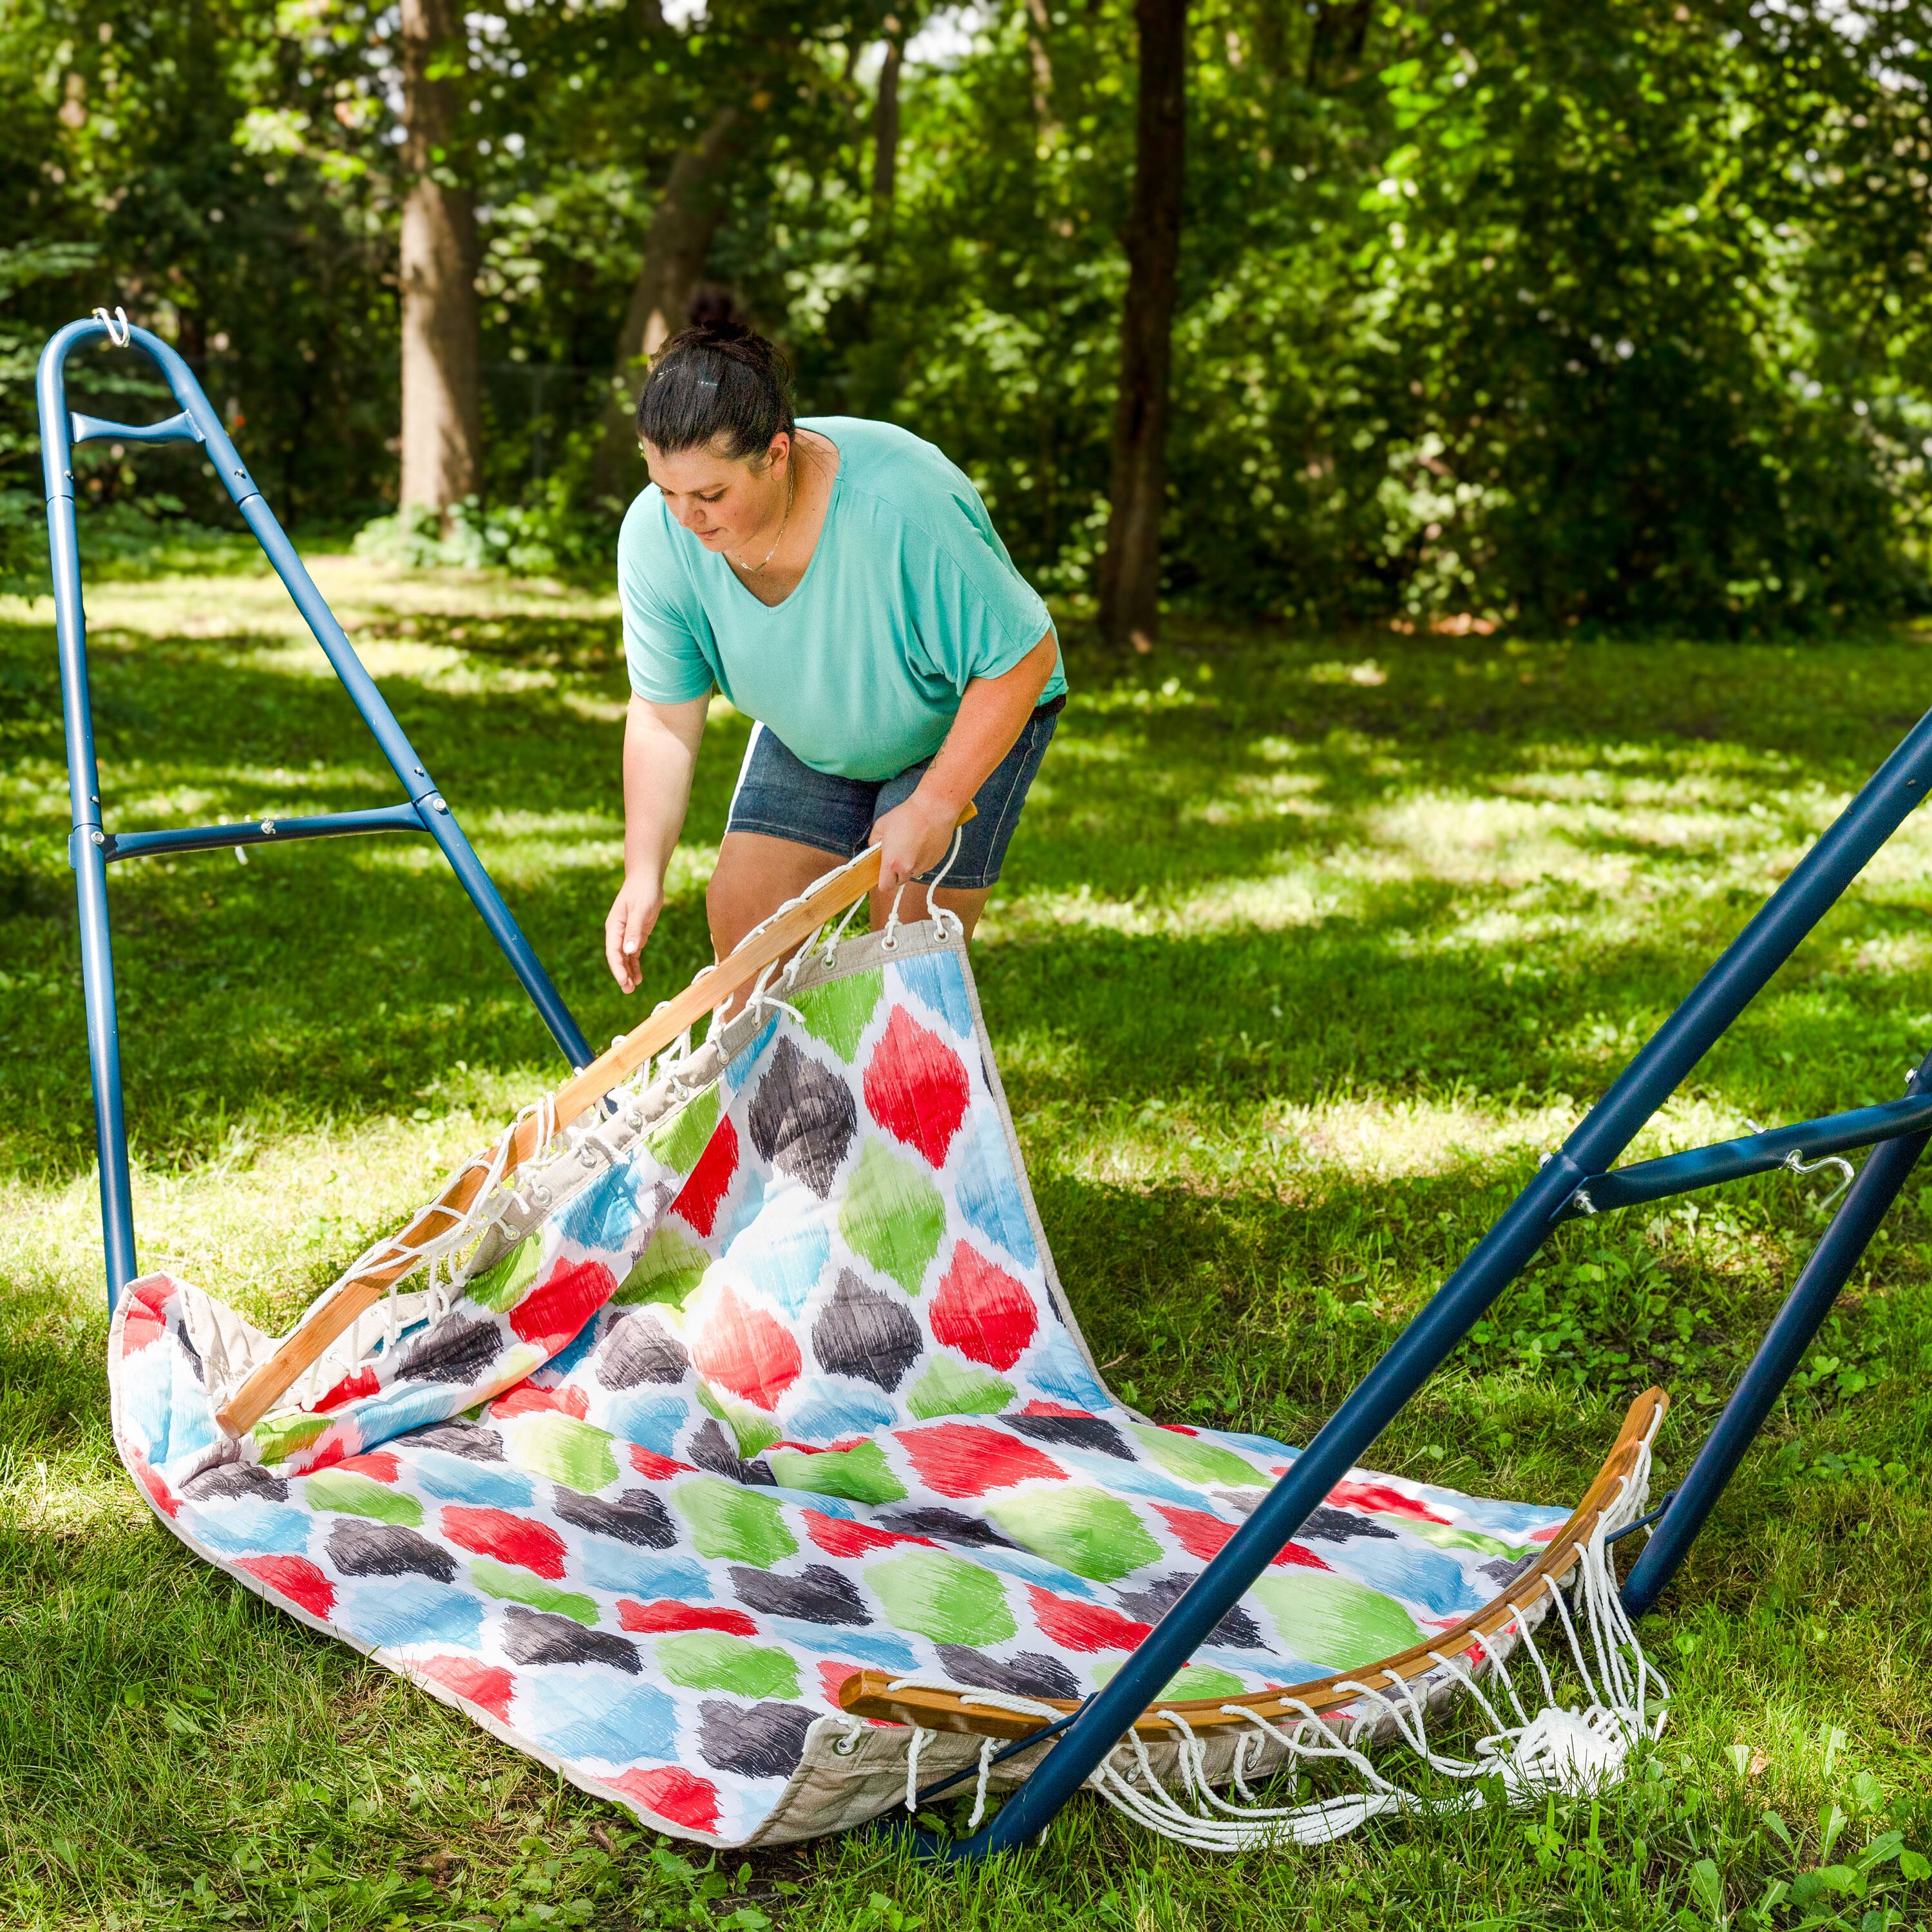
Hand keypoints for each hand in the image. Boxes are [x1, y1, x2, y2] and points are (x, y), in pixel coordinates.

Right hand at [604, 873, 664, 993]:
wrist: (647, 879)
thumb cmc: (643, 891)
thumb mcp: (640, 910)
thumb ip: (634, 930)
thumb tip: (628, 951)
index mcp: (614, 926)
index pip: (613, 951)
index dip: (617, 967)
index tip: (623, 980)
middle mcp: (618, 932)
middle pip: (617, 957)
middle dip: (622, 974)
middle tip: (628, 990)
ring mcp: (627, 934)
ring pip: (625, 958)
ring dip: (628, 972)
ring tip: (632, 988)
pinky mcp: (636, 934)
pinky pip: (633, 953)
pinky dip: (635, 965)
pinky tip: (639, 977)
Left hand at [870, 787, 959, 895]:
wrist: (934, 809)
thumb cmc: (906, 815)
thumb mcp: (881, 825)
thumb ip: (874, 841)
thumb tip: (876, 849)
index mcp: (892, 862)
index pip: (885, 886)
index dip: (884, 881)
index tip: (884, 872)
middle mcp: (908, 868)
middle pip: (900, 881)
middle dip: (897, 872)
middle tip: (897, 854)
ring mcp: (924, 866)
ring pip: (914, 873)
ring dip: (911, 865)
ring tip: (912, 845)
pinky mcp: (936, 861)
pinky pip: (925, 865)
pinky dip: (922, 858)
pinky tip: (923, 843)